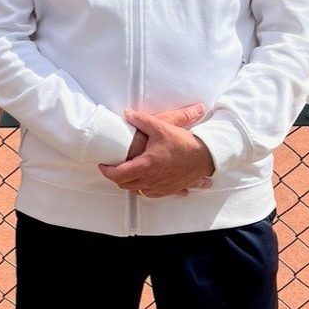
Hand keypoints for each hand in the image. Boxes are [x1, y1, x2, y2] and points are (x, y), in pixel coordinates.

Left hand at [100, 107, 214, 197]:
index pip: (118, 174)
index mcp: (146, 166)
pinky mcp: (170, 189)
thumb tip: (127, 114)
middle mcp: (151, 180)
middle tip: (112, 168)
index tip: (103, 165)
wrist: (205, 156)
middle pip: (125, 185)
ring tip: (127, 173)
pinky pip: (152, 194)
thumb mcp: (161, 127)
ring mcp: (161, 187)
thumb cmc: (183, 143)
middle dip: (116, 177)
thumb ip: (141, 120)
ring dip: (130, 184)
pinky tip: (146, 182)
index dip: (107, 171)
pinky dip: (145, 189)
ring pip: (138, 191)